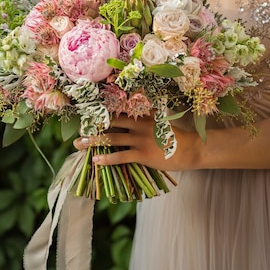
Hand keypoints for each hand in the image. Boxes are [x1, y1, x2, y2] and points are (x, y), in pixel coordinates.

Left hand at [72, 116, 198, 170]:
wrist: (190, 149)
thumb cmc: (173, 137)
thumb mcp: (159, 120)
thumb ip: (144, 115)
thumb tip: (132, 108)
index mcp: (143, 114)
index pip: (119, 110)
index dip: (101, 111)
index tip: (86, 112)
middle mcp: (139, 123)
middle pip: (111, 122)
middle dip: (93, 126)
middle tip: (79, 129)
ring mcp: (140, 139)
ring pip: (112, 139)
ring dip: (94, 142)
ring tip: (79, 144)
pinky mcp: (143, 154)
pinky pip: (121, 156)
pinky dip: (107, 159)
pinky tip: (96, 161)